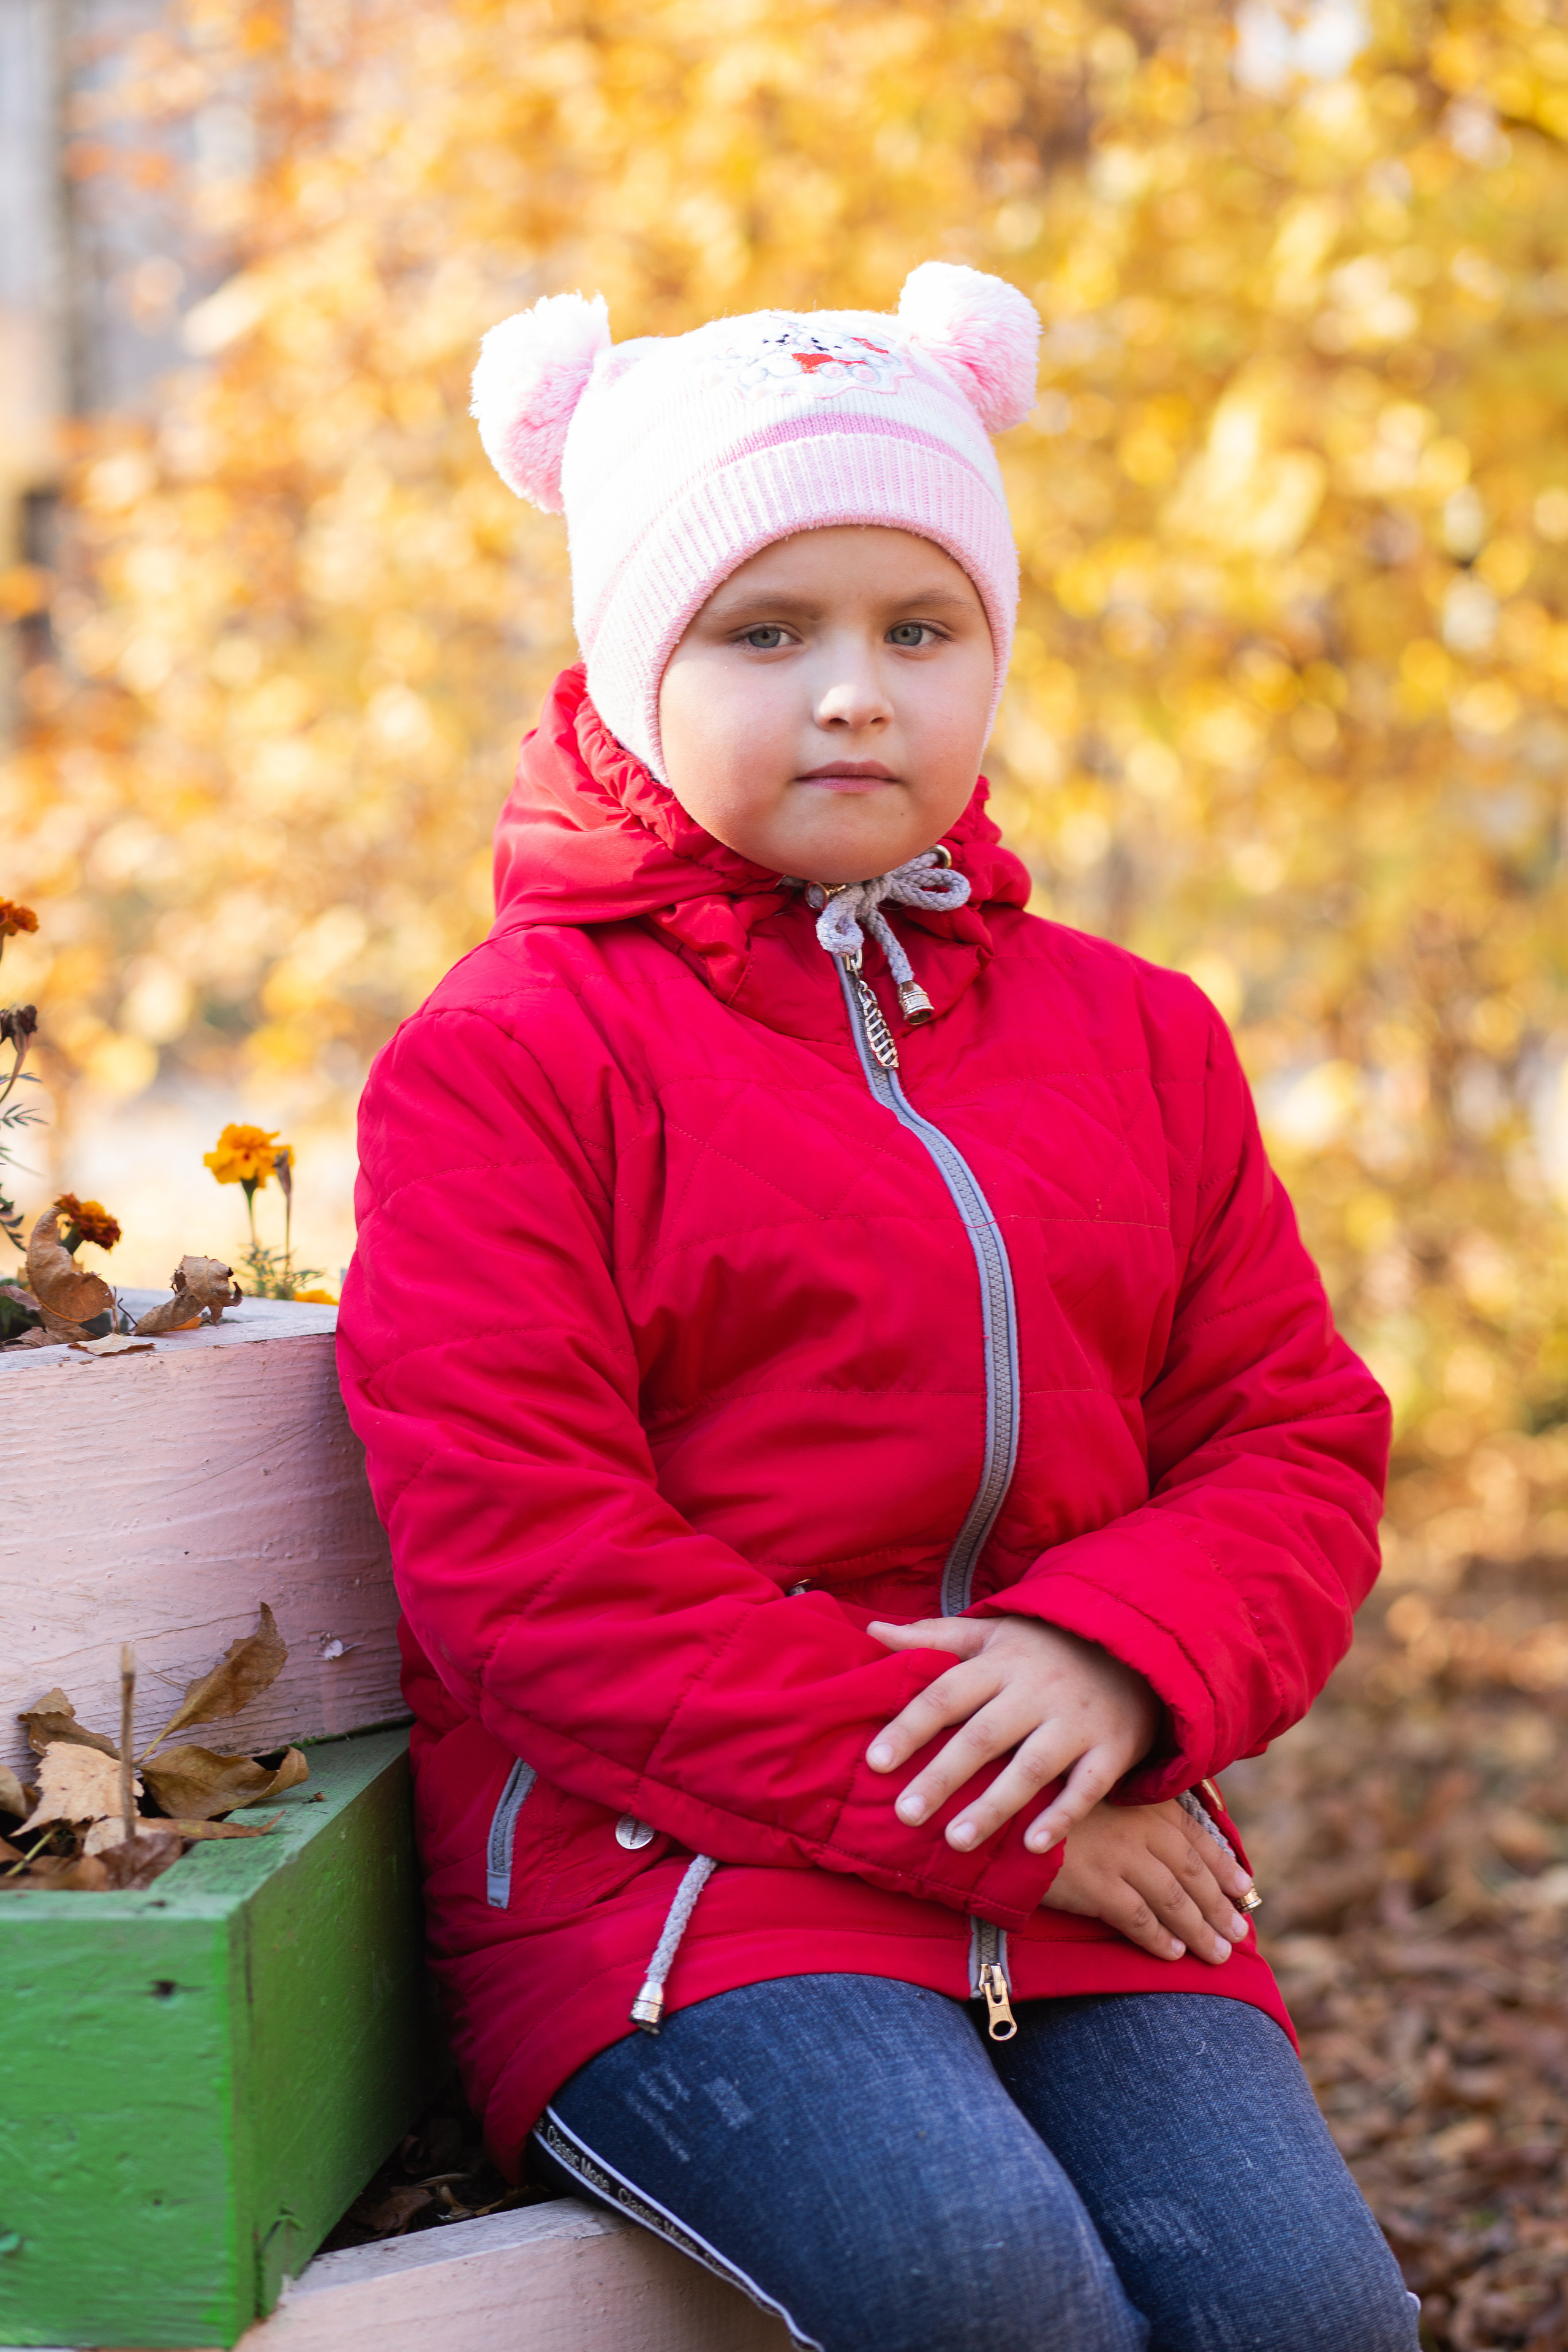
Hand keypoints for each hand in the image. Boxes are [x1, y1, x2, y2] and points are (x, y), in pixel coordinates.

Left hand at [865, 1613, 1160, 1853]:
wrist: (1135, 1646)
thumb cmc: (1044, 1647)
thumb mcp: (992, 1632)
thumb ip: (933, 1636)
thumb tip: (872, 1631)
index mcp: (1000, 1662)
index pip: (946, 1693)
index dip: (910, 1727)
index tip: (874, 1761)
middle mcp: (1035, 1690)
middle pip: (983, 1736)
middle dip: (943, 1776)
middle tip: (905, 1815)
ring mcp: (1075, 1721)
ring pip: (1031, 1768)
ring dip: (994, 1806)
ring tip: (956, 1841)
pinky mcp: (1111, 1748)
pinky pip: (1087, 1786)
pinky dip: (1062, 1815)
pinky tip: (1034, 1847)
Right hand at [1042, 1797, 1256, 1964]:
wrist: (1003, 1811)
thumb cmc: (1047, 1801)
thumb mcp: (1097, 1791)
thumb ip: (1131, 1811)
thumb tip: (1161, 1838)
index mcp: (1143, 1803)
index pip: (1196, 1837)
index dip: (1223, 1865)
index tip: (1244, 1888)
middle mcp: (1139, 1828)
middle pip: (1192, 1872)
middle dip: (1220, 1905)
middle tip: (1239, 1931)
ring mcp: (1120, 1856)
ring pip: (1174, 1899)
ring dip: (1200, 1929)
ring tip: (1217, 1953)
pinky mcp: (1097, 1884)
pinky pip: (1139, 1918)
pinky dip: (1160, 1938)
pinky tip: (1173, 1953)